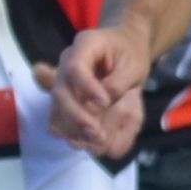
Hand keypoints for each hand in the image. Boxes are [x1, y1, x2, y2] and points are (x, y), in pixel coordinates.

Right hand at [36, 27, 149, 162]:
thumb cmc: (131, 54)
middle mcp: (66, 64)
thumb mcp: (134, 65)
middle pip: (59, 92)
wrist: (125, 51)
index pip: (74, 68)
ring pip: (56, 110)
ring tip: (96, 140)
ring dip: (73, 129)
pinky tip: (90, 142)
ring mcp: (63, 83)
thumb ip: (118, 84)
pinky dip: (73, 134)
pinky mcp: (66, 101)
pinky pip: (59, 122)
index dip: (86, 88)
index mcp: (84, 46)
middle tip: (96, 132)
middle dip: (76, 116)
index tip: (105, 102)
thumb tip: (98, 106)